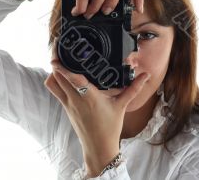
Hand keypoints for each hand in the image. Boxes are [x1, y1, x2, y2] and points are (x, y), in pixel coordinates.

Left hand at [43, 41, 151, 175]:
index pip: (73, 79)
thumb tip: (145, 76)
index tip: (58, 56)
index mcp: (89, 97)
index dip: (63, 67)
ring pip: (53, 84)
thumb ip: (133, 88)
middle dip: (56, 63)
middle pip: (58, 78)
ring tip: (60, 62)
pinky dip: (55, 81)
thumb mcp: (122, 105)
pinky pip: (54, 91)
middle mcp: (75, 99)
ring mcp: (68, 104)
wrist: (99, 146)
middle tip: (59, 51)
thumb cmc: (110, 126)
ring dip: (54, 72)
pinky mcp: (66, 108)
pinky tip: (62, 76)